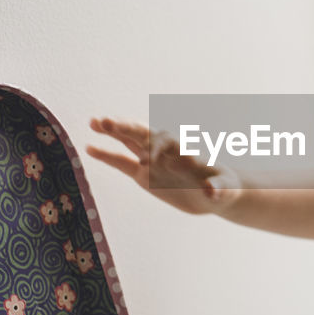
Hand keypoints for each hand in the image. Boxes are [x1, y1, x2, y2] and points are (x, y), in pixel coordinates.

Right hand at [86, 118, 241, 214]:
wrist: (216, 194)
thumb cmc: (224, 187)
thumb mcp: (224, 188)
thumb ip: (217, 188)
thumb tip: (212, 192)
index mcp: (181, 149)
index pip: (163, 141)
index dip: (153, 146)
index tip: (146, 160)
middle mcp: (163, 151)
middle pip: (141, 135)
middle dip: (124, 128)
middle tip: (103, 120)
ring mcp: (151, 161)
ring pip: (128, 143)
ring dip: (111, 133)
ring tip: (93, 122)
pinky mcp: (144, 175)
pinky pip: (121, 163)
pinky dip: (106, 156)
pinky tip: (89, 149)